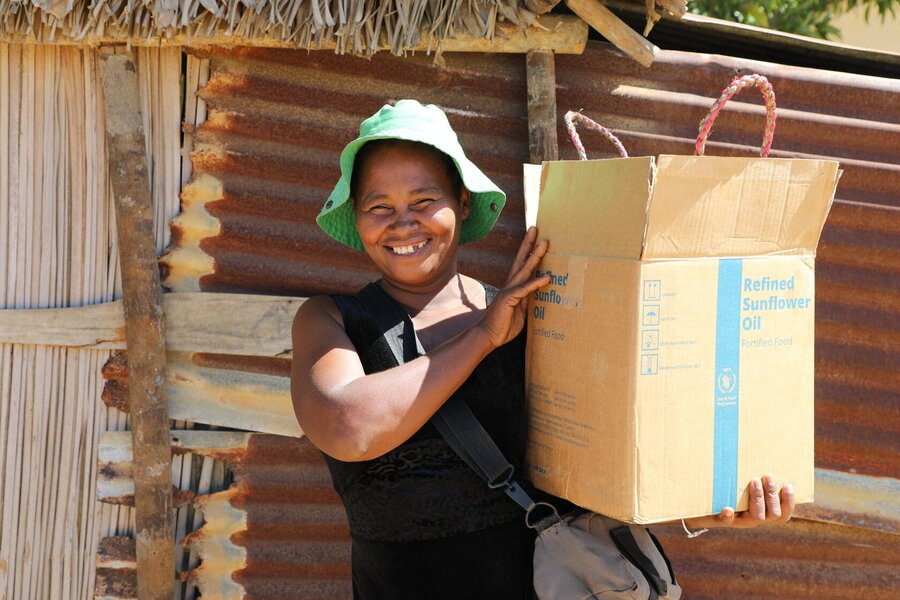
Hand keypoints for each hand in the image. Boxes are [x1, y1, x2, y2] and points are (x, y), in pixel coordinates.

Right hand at [477, 226, 549, 347]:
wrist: (488, 336)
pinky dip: (537, 283)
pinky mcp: (509, 299)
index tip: (535, 238)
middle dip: (529, 244)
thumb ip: (527, 299)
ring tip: (544, 243)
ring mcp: (509, 290)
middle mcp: (510, 284)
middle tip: (536, 229)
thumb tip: (536, 292)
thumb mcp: (520, 311)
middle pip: (522, 260)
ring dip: (535, 256)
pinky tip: (548, 277)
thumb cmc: (504, 325)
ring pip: (524, 269)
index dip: (528, 251)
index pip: (522, 265)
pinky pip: (525, 289)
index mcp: (513, 287)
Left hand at [684, 474, 794, 529]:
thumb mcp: (744, 485)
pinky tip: (727, 508)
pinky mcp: (722, 520)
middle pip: (773, 515)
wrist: (703, 508)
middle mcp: (754, 519)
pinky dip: (728, 515)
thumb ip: (757, 476)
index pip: (783, 514)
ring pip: (757, 517)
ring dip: (757, 498)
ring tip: (754, 480)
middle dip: (772, 494)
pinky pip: (727, 521)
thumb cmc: (729, 492)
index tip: (788, 485)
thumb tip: (766, 448)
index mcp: (764, 513)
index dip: (789, 502)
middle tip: (767, 475)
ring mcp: (739, 521)